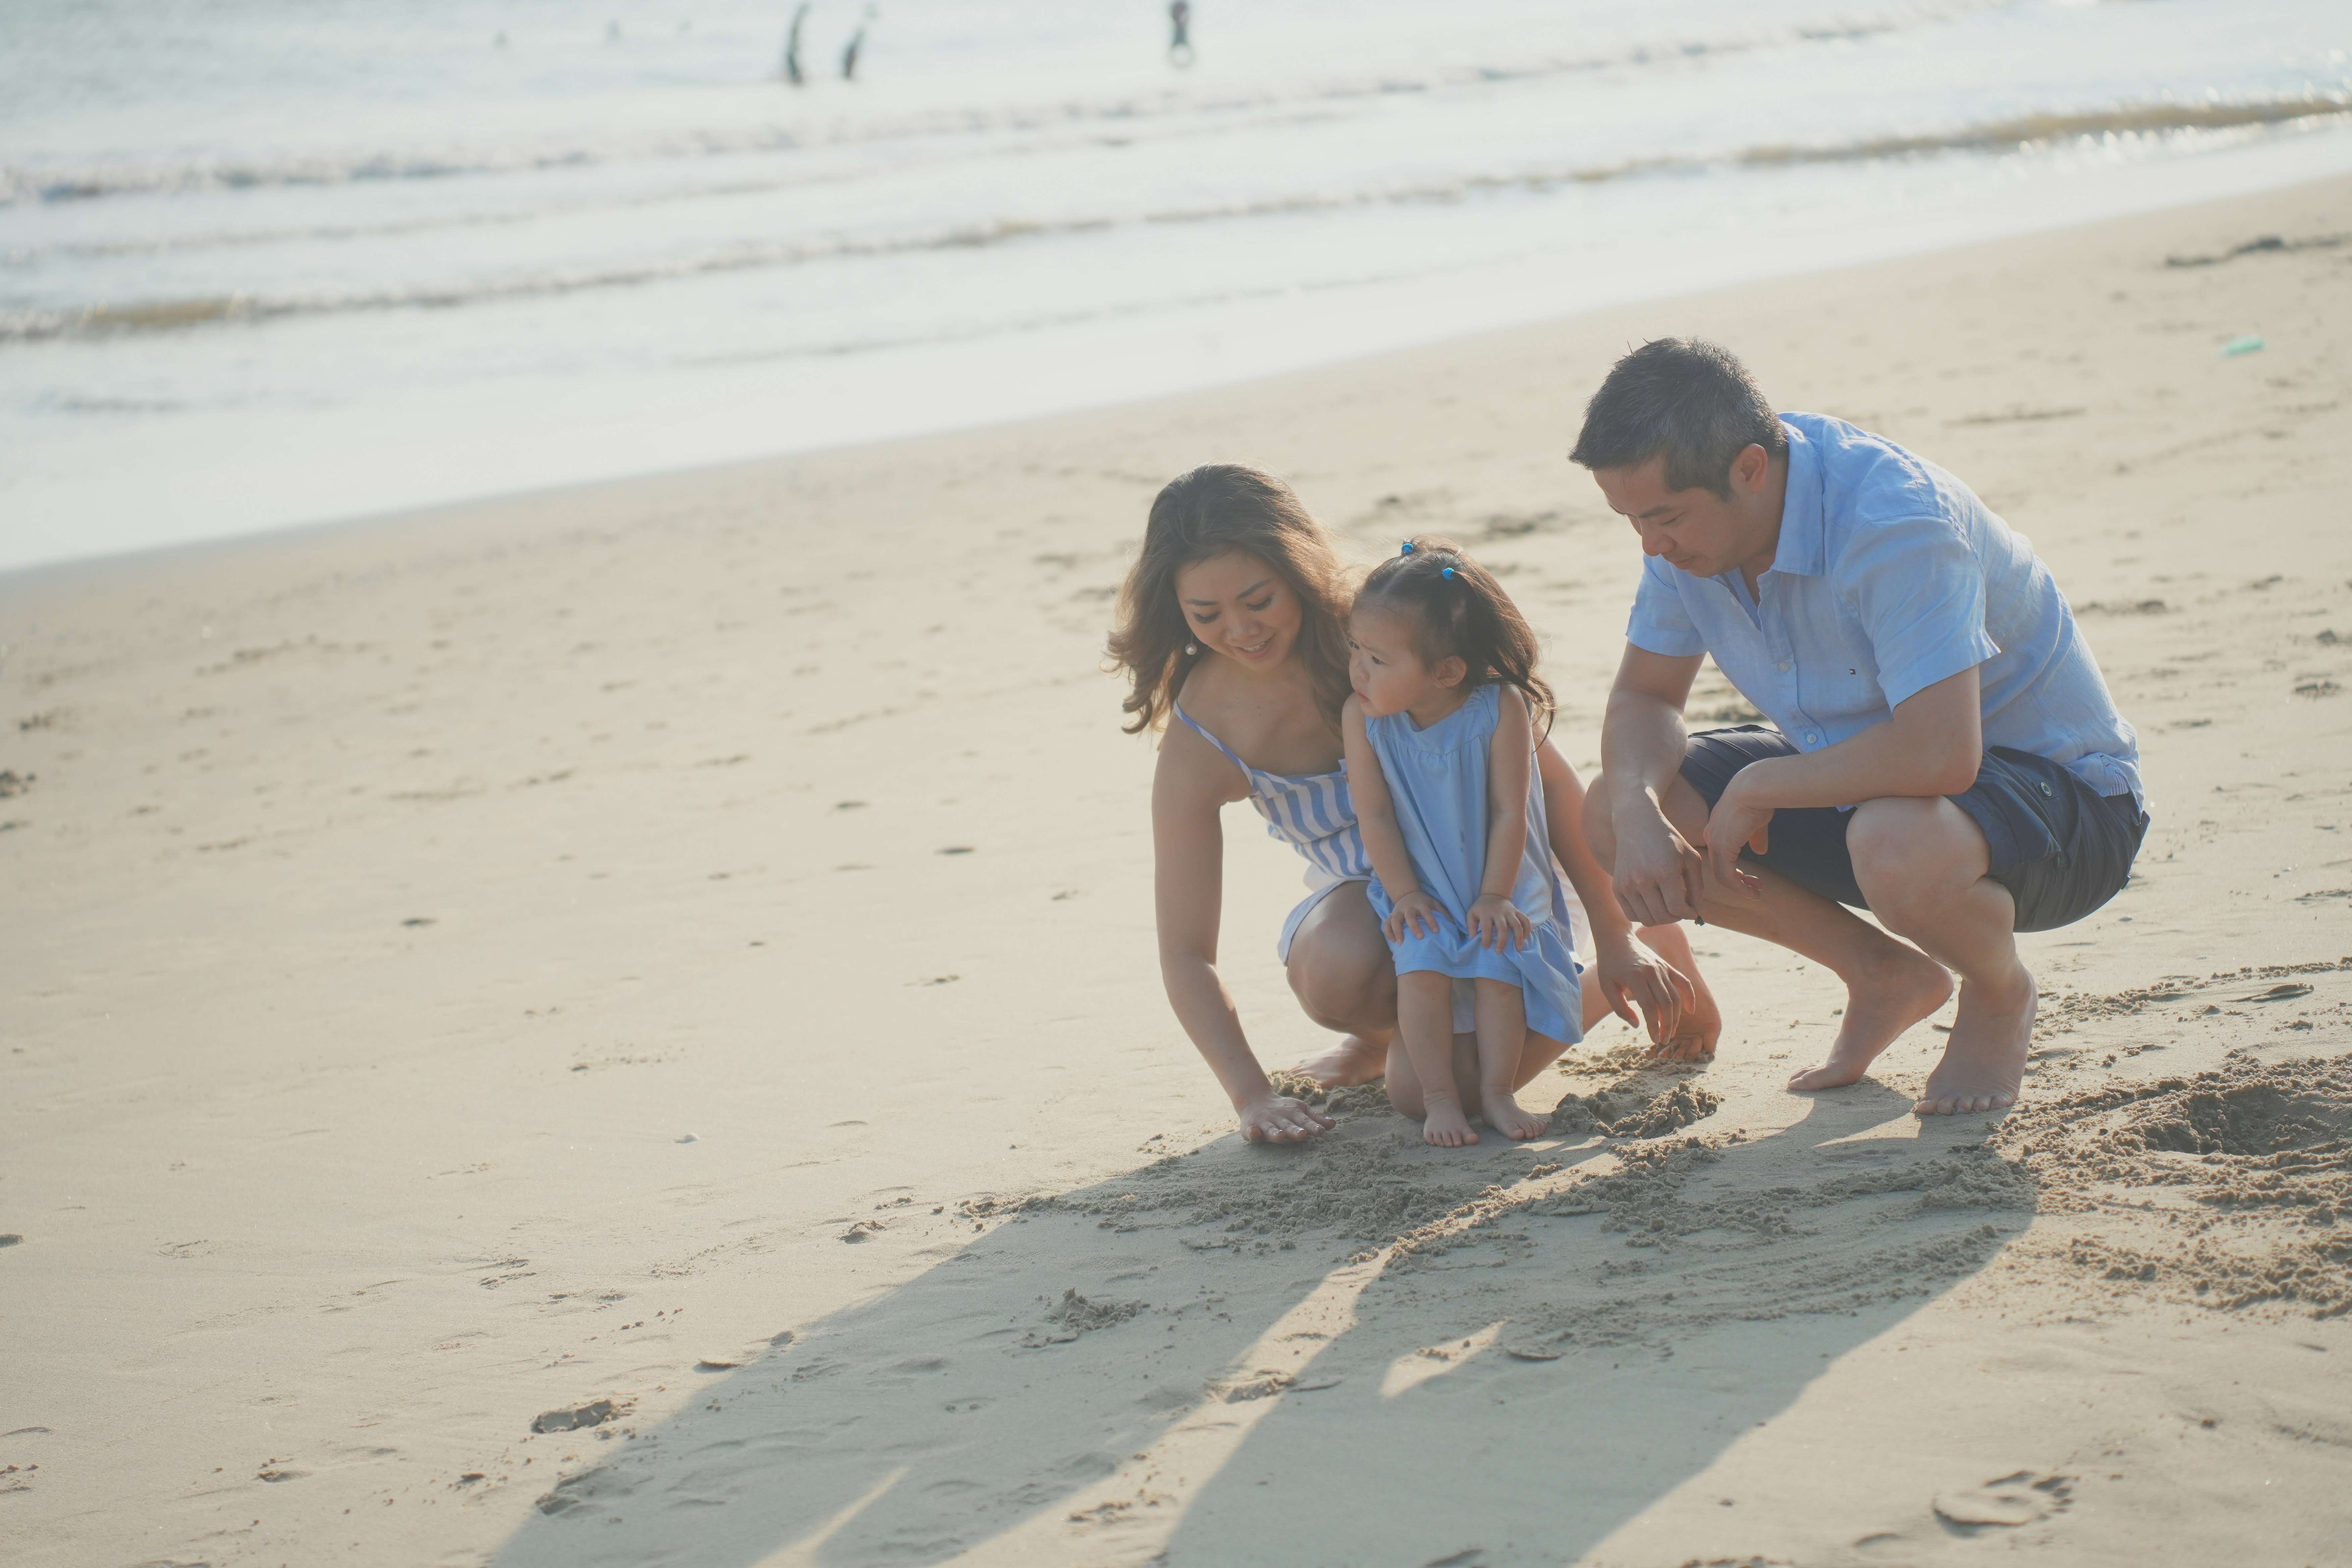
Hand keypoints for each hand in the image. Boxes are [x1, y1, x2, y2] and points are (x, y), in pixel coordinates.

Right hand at [1237, 1092, 1334, 1142]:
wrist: (1254, 1099)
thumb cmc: (1283, 1108)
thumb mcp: (1300, 1109)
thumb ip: (1315, 1118)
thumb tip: (1333, 1124)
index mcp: (1292, 1113)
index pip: (1304, 1121)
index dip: (1312, 1126)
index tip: (1321, 1132)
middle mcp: (1278, 1117)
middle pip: (1288, 1125)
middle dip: (1295, 1130)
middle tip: (1302, 1135)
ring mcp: (1264, 1122)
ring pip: (1270, 1129)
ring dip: (1275, 1132)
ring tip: (1281, 1136)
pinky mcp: (1250, 1127)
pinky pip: (1250, 1131)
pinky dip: (1252, 1132)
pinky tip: (1254, 1133)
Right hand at [1381, 888, 1446, 942]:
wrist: (1408, 893)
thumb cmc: (1424, 902)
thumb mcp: (1435, 903)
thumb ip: (1443, 913)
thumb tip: (1453, 925)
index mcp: (1420, 903)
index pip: (1426, 912)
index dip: (1431, 921)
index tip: (1436, 931)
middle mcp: (1408, 907)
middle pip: (1409, 916)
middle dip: (1414, 927)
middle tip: (1420, 937)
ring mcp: (1398, 911)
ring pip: (1394, 920)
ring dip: (1396, 931)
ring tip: (1400, 943)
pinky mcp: (1391, 915)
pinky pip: (1386, 923)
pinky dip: (1388, 932)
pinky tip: (1393, 941)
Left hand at [1467, 893, 1531, 951]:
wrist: (1493, 894)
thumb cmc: (1481, 907)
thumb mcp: (1471, 913)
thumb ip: (1470, 926)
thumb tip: (1472, 939)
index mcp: (1486, 913)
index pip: (1486, 927)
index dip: (1486, 938)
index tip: (1485, 947)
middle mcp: (1499, 912)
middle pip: (1502, 927)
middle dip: (1502, 941)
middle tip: (1499, 951)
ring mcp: (1510, 911)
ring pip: (1517, 924)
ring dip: (1518, 937)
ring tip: (1518, 948)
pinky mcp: (1517, 911)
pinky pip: (1525, 920)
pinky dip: (1527, 928)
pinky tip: (1525, 937)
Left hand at [1590, 934, 1697, 1045]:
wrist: (1616, 939)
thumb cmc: (1608, 965)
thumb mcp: (1607, 987)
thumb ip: (1620, 1008)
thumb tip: (1637, 1025)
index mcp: (1635, 978)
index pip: (1649, 1007)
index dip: (1653, 1025)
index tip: (1654, 1039)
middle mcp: (1652, 972)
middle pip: (1666, 1004)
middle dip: (1667, 1025)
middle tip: (1664, 1041)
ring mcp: (1661, 968)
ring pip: (1675, 996)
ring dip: (1676, 1016)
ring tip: (1670, 1031)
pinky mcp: (1667, 966)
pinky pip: (1683, 982)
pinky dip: (1689, 996)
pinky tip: (1690, 1010)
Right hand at [1610, 797, 1707, 925]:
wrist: (1636, 823)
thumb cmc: (1668, 841)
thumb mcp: (1691, 858)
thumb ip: (1697, 887)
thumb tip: (1693, 913)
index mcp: (1664, 870)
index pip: (1677, 908)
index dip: (1689, 913)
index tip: (1693, 911)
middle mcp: (1642, 879)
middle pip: (1662, 917)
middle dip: (1676, 917)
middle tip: (1680, 909)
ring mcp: (1626, 884)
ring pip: (1646, 919)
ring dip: (1660, 918)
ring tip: (1667, 907)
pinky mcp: (1617, 887)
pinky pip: (1631, 915)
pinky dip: (1644, 915)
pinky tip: (1652, 904)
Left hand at [1703, 773, 1772, 898]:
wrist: (1754, 789)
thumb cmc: (1757, 800)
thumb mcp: (1756, 823)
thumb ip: (1755, 838)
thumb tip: (1760, 852)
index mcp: (1717, 830)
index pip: (1721, 857)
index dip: (1735, 871)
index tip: (1750, 878)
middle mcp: (1712, 837)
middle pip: (1720, 868)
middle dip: (1738, 882)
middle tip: (1755, 890)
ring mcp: (1715, 843)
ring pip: (1723, 876)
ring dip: (1740, 888)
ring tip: (1756, 894)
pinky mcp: (1722, 849)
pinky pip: (1728, 876)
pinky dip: (1739, 887)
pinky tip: (1752, 891)